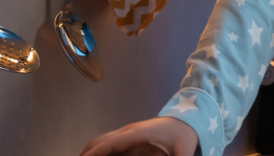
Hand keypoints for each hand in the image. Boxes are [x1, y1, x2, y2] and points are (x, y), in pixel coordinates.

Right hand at [80, 116, 197, 155]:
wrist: (187, 121)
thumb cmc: (184, 136)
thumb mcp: (183, 152)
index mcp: (139, 134)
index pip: (111, 142)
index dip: (96, 152)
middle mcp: (129, 132)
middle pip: (100, 141)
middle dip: (86, 154)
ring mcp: (128, 135)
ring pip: (102, 143)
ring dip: (91, 153)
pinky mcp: (129, 140)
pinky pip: (110, 147)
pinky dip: (100, 154)